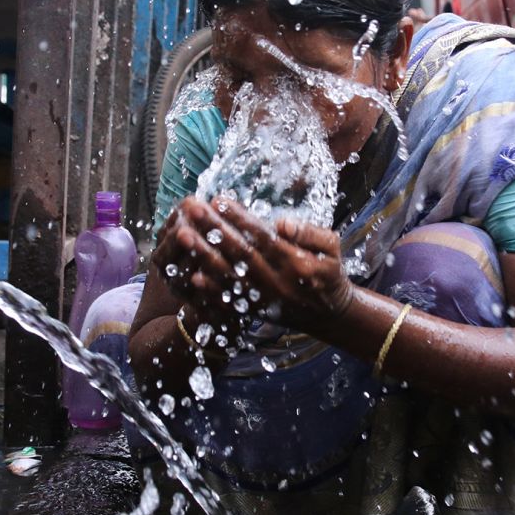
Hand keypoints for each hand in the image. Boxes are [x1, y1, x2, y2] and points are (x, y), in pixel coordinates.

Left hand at [158, 196, 354, 333]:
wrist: (328, 314)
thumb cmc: (328, 272)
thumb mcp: (332, 248)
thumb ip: (310, 233)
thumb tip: (281, 224)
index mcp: (297, 263)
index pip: (262, 236)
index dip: (239, 218)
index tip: (218, 199)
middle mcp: (277, 283)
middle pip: (239, 254)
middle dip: (213, 229)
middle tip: (192, 208)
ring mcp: (264, 300)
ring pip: (229, 277)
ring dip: (203, 256)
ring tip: (183, 235)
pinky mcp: (255, 312)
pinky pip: (229, 302)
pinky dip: (210, 290)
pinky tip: (191, 275)